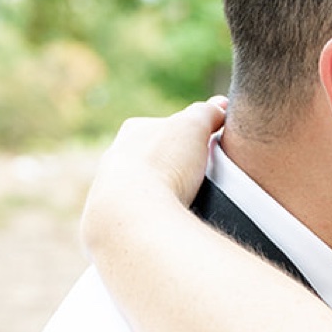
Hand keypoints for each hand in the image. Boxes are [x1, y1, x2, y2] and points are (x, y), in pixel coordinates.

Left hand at [81, 96, 228, 263]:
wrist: (132, 217)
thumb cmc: (162, 165)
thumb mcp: (193, 126)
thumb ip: (207, 112)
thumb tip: (220, 106)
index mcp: (133, 132)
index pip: (166, 129)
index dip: (191, 137)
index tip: (209, 150)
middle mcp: (115, 161)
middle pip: (155, 161)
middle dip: (177, 169)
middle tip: (202, 181)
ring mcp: (111, 195)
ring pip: (147, 192)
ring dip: (167, 197)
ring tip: (190, 206)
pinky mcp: (115, 225)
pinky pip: (143, 220)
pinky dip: (159, 221)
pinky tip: (173, 226)